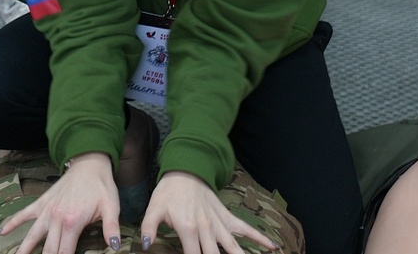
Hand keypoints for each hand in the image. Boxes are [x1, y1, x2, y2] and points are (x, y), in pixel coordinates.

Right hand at [0, 153, 121, 253]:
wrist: (88, 164)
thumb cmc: (101, 187)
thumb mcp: (111, 207)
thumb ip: (111, 229)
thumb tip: (116, 247)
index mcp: (73, 222)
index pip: (64, 253)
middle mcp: (56, 218)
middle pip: (48, 249)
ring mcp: (46, 211)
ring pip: (32, 236)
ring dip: (24, 250)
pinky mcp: (41, 203)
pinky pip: (23, 214)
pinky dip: (12, 223)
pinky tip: (1, 232)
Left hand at [141, 171, 277, 253]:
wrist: (185, 171)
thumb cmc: (168, 192)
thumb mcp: (153, 209)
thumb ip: (149, 228)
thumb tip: (144, 246)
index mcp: (188, 230)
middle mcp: (207, 230)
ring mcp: (220, 224)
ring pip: (235, 248)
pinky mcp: (227, 217)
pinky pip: (246, 229)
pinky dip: (260, 238)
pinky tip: (273, 247)